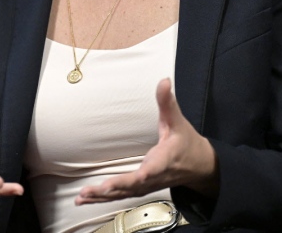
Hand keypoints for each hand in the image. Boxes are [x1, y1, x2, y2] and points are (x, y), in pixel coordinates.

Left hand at [76, 78, 218, 204]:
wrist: (199, 166)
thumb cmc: (186, 142)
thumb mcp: (178, 121)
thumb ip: (167, 102)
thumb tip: (164, 81)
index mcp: (163, 160)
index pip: (150, 170)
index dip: (138, 177)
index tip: (123, 181)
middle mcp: (154, 177)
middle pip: (131, 187)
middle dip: (110, 189)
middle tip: (89, 192)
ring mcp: (147, 186)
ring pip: (123, 194)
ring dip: (102, 197)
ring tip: (81, 198)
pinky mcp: (141, 189)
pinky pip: (121, 196)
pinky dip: (104, 199)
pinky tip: (86, 200)